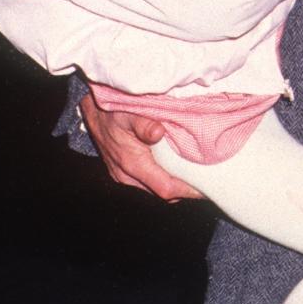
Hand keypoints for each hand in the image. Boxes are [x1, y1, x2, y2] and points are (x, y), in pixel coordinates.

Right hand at [80, 89, 201, 200]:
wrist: (93, 111)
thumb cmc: (113, 110)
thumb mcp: (129, 112)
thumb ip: (143, 124)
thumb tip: (158, 133)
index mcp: (131, 163)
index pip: (165, 188)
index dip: (188, 191)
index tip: (208, 188)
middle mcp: (126, 175)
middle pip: (163, 193)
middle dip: (187, 190)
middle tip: (210, 181)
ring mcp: (124, 176)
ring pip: (156, 189)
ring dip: (176, 185)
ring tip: (198, 175)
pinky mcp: (123, 173)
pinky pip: (148, 183)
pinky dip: (165, 179)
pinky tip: (178, 168)